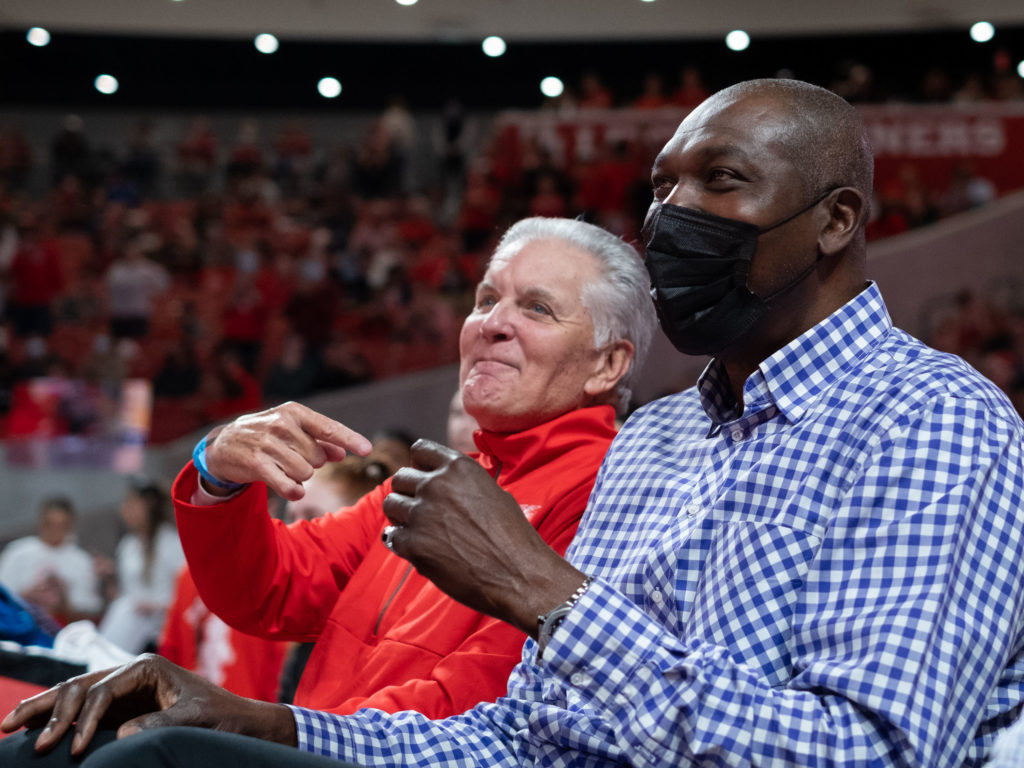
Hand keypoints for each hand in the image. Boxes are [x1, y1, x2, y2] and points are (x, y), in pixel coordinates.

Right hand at [0, 654, 295, 754]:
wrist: (237, 721)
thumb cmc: (220, 716)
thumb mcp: (193, 719)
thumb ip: (158, 723)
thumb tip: (119, 735)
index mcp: (147, 667)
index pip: (103, 689)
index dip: (84, 718)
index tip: (72, 748)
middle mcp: (131, 673)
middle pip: (80, 685)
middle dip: (50, 710)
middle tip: (27, 737)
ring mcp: (123, 689)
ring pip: (73, 694)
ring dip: (44, 710)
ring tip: (10, 726)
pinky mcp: (119, 707)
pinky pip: (80, 710)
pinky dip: (55, 718)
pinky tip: (32, 729)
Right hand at [203, 401, 372, 500]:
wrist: (223, 444)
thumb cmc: (265, 436)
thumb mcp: (292, 431)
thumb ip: (319, 441)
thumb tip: (341, 454)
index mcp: (294, 413)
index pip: (329, 427)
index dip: (350, 439)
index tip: (367, 449)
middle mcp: (282, 424)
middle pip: (318, 458)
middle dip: (310, 464)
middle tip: (290, 458)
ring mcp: (268, 443)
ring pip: (305, 473)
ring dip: (299, 477)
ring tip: (282, 468)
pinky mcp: (256, 463)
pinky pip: (289, 486)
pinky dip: (293, 491)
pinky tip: (289, 489)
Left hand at [381, 440, 585, 633]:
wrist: (519, 574)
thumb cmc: (512, 536)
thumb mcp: (492, 492)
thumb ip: (462, 483)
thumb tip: (443, 482)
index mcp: (459, 467)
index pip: (420, 450)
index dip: (419, 466)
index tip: (424, 480)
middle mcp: (436, 484)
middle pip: (400, 478)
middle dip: (407, 493)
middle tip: (420, 510)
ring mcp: (422, 514)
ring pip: (390, 504)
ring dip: (400, 516)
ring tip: (417, 530)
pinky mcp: (413, 544)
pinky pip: (391, 536)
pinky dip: (400, 542)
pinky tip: (417, 549)